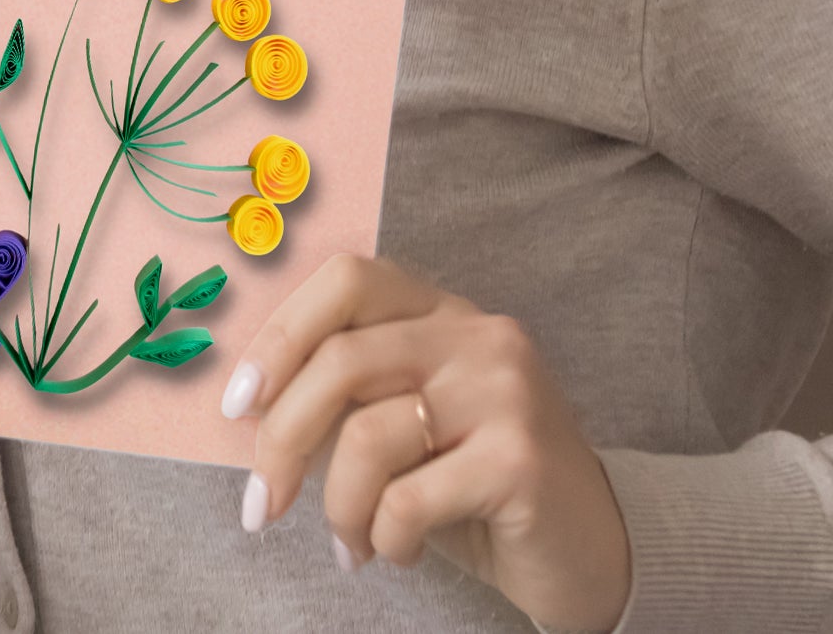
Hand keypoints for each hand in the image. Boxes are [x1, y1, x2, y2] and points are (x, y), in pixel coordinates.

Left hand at [226, 252, 632, 632]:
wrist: (593, 553)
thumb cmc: (481, 487)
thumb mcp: (412, 422)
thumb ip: (354, 393)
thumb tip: (253, 402)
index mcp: (443, 310)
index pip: (346, 280)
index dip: (280, 335)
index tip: (239, 404)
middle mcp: (477, 334)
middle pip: (341, 361)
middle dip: (282, 439)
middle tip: (261, 506)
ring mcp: (504, 390)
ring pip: (368, 437)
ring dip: (339, 508)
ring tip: (352, 544)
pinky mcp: (519, 459)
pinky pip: (407, 499)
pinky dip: (384, 538)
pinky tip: (398, 553)